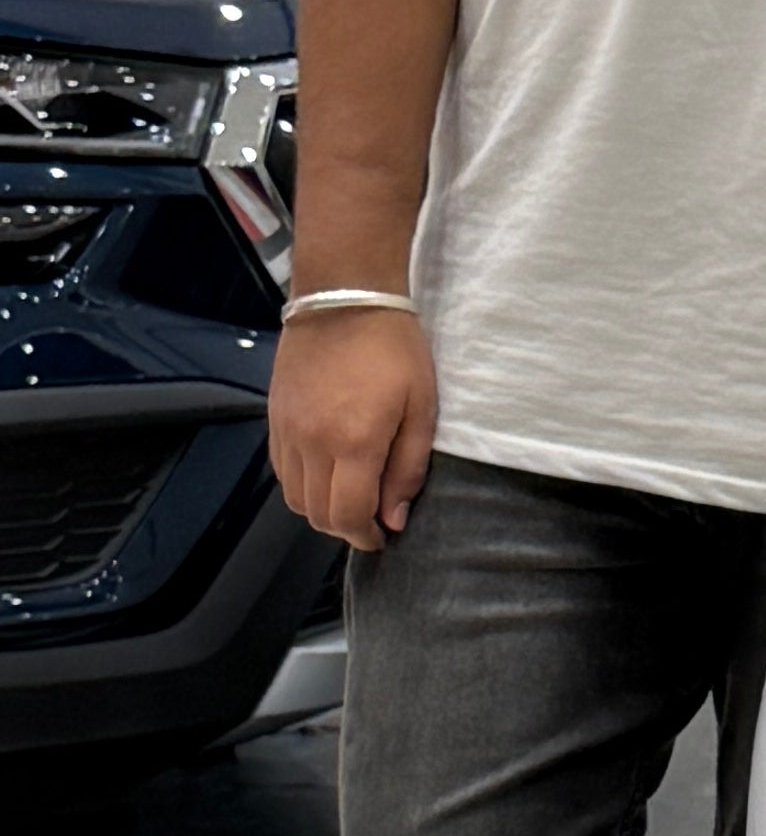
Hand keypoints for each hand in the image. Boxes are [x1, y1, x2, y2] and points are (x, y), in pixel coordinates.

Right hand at [269, 308, 436, 547]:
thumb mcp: (421, 408)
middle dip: (346, 527)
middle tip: (372, 520)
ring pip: (294, 497)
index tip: (384, 536)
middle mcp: (312, 444)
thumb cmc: (393, 348)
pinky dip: (302, 484)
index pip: (349, 516)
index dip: (367, 537)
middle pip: (317, 514)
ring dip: (322, 509)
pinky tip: (327, 473)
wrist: (343, 297)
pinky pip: (282, 470)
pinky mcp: (274, 417)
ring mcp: (287, 431)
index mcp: (353, 443)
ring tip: (351, 497)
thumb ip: (407, 469)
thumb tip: (394, 518)